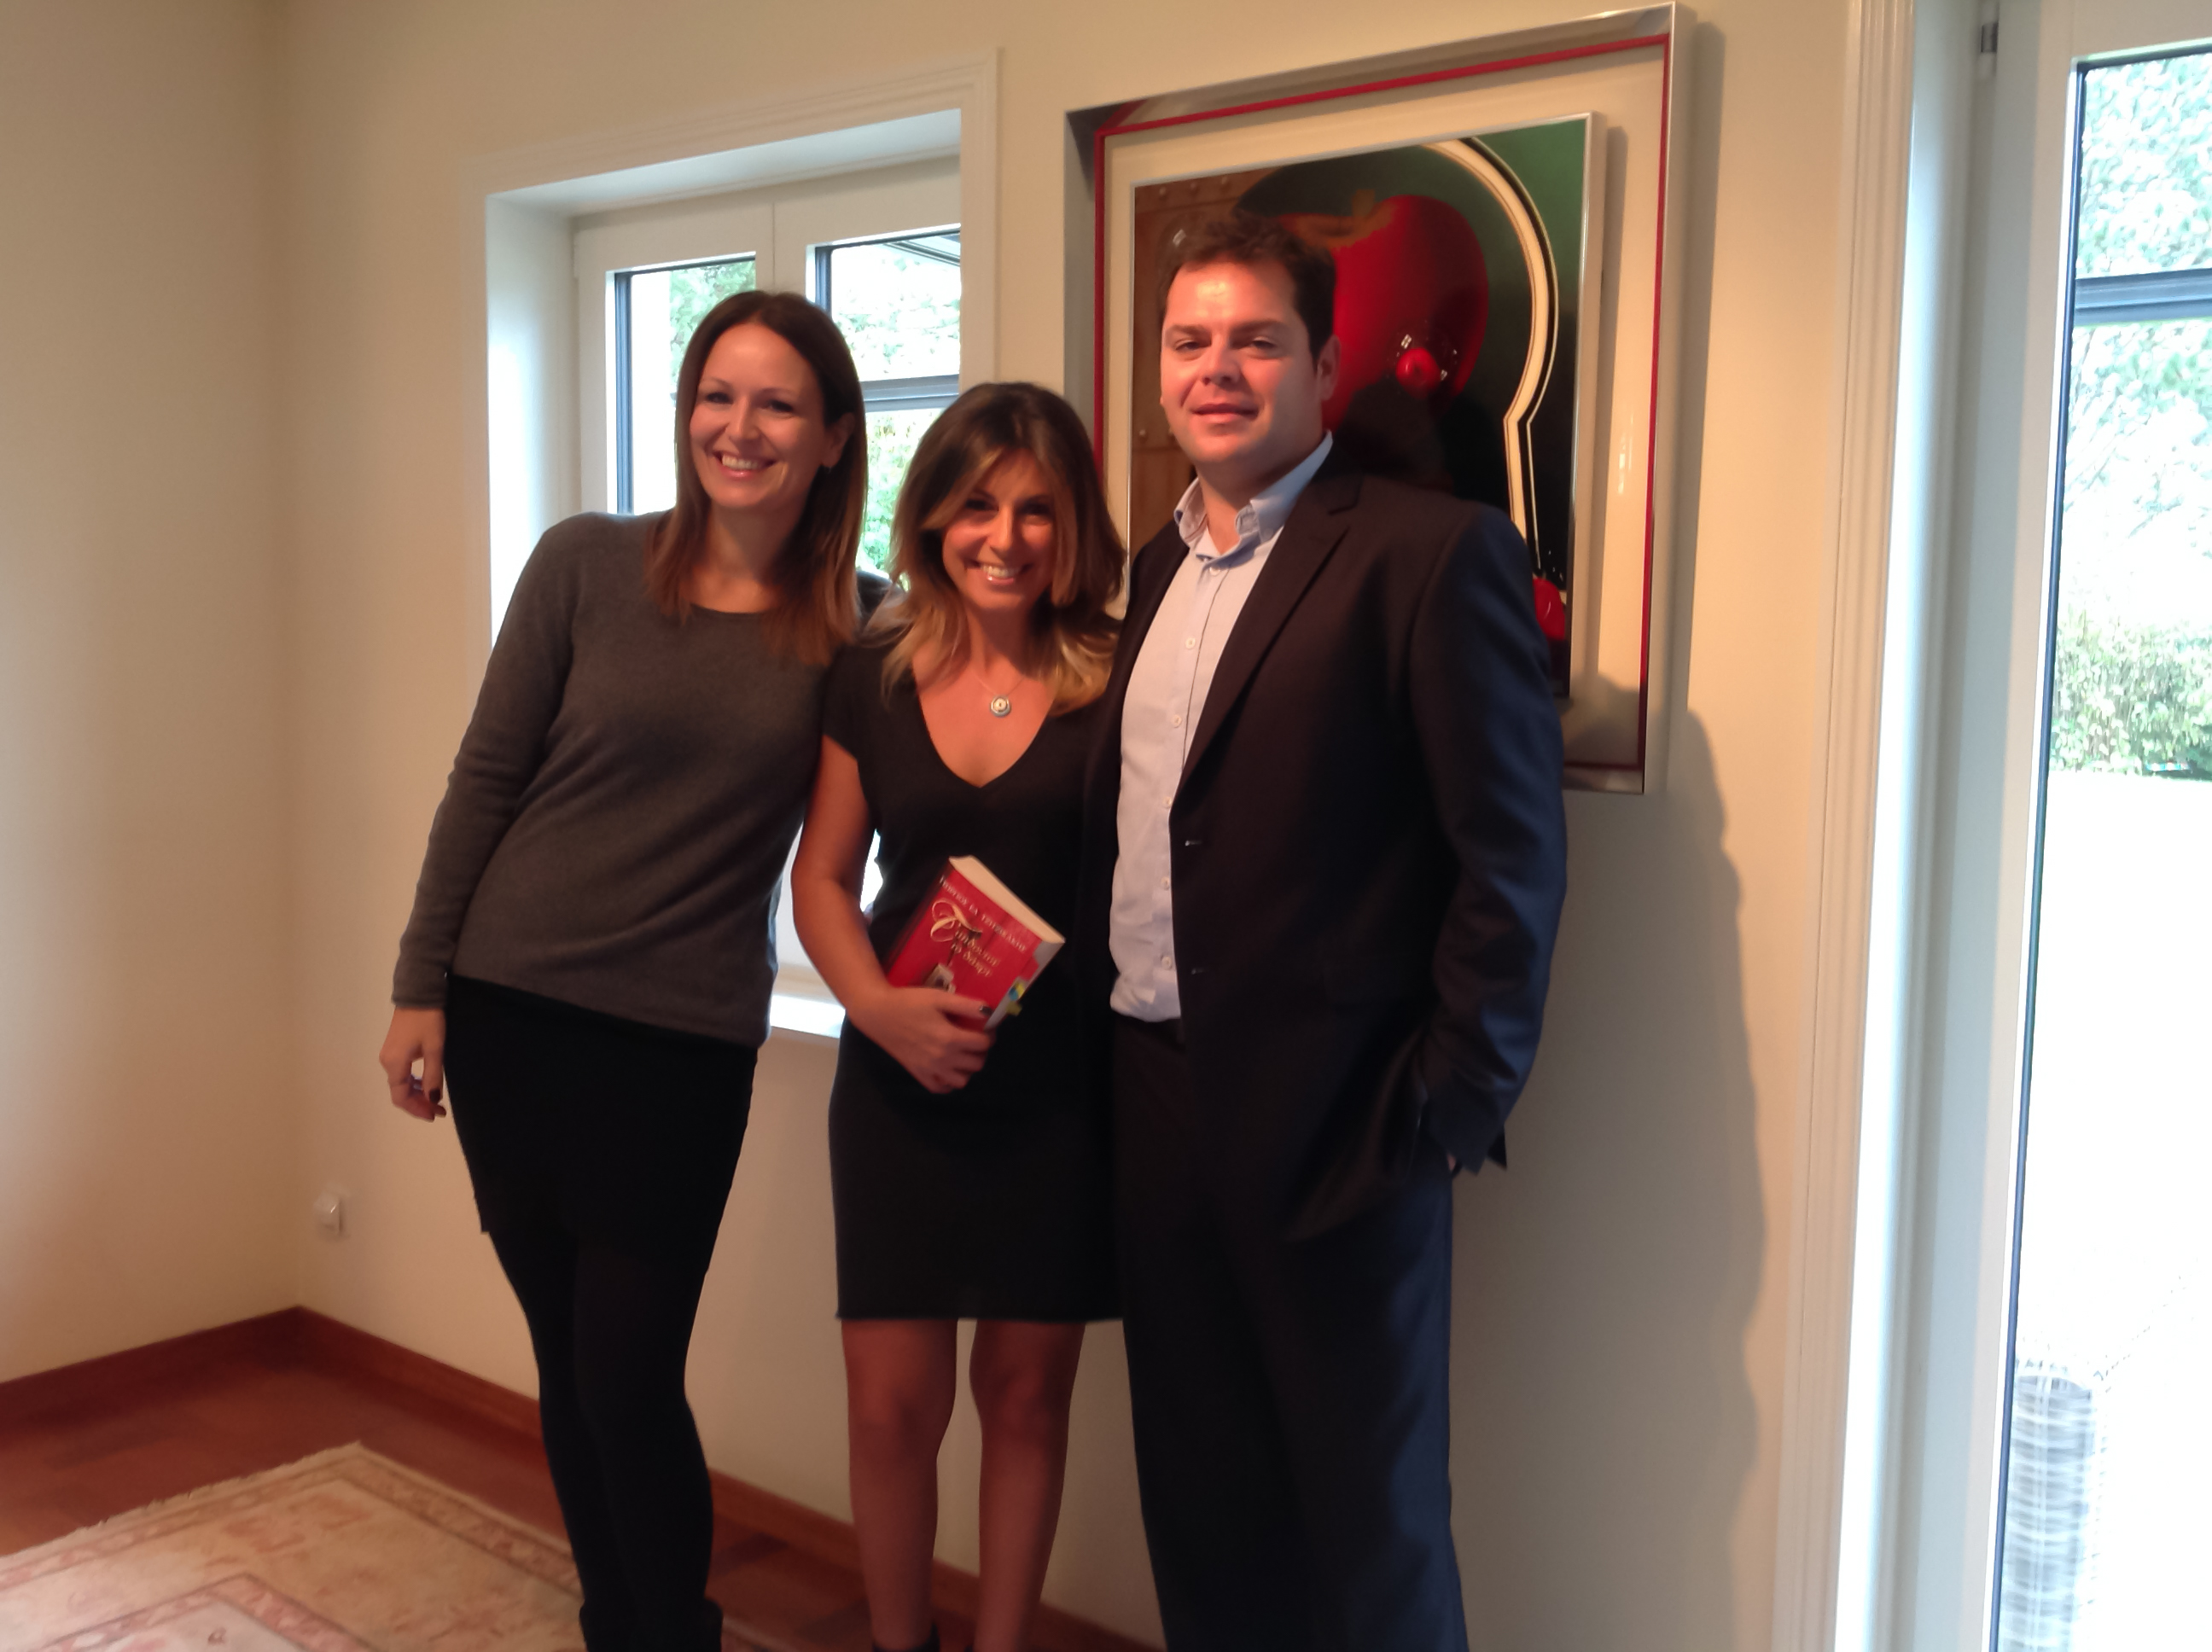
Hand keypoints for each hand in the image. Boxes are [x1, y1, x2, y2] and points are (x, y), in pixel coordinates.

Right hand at [379, 1006, 448, 1120]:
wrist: (419, 993)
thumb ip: (433, 1075)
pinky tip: (427, 1084)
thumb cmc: (428, 1020)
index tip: (435, 1115)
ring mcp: (389, 1055)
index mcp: (394, 1064)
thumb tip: (432, 1100)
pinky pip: (402, 1073)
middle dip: (419, 1103)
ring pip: (401, 1083)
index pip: (400, 1097)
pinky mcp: (394, 1049)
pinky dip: (414, 1082)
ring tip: (436, 1100)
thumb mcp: (435, 1048)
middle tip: (440, 1110)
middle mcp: (387, 1062)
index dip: (417, 1109)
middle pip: (400, 1092)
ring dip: (417, 1094)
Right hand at [851, 987, 993, 1093]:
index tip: (985, 1028)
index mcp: (950, 1038)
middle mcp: (942, 1058)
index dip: (989, 1035)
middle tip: (974, 1040)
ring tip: (962, 1054)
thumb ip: (965, 1005)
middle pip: (976, 1064)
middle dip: (980, 1052)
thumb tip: (989, 1012)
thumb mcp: (938, 997)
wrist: (878, 1014)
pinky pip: (940, 1088)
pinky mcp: (917, 1074)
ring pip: (962, 1081)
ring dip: (967, 1069)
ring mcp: (930, 1069)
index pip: (983, 1044)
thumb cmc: (909, 1002)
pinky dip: (948, 1082)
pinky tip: (948, 1068)